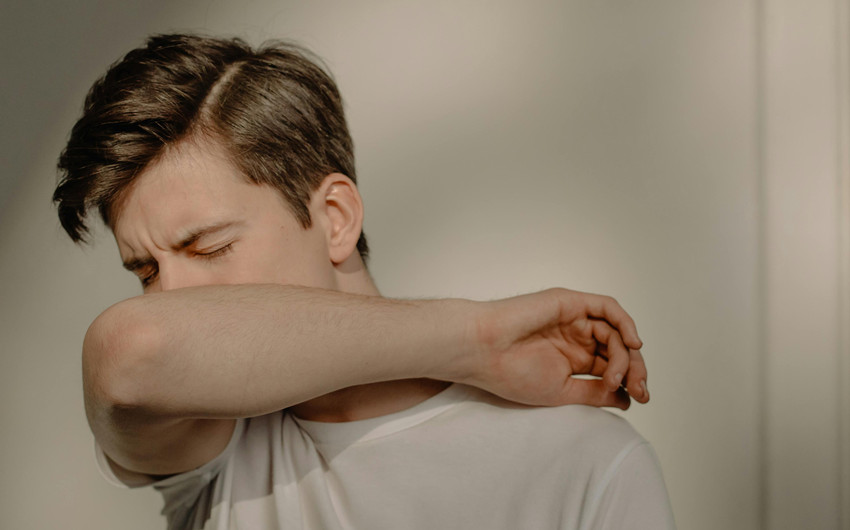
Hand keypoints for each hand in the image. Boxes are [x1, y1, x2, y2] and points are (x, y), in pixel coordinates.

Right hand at [466, 288, 647, 409]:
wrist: (484, 351)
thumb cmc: (511, 373)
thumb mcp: (562, 391)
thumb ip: (595, 392)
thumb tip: (628, 398)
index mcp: (572, 359)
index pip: (612, 367)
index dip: (630, 382)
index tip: (638, 400)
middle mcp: (576, 337)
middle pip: (619, 349)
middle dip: (635, 370)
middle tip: (640, 390)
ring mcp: (574, 319)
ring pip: (615, 331)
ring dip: (626, 355)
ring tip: (616, 376)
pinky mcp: (570, 303)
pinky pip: (607, 307)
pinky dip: (625, 323)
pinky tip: (632, 343)